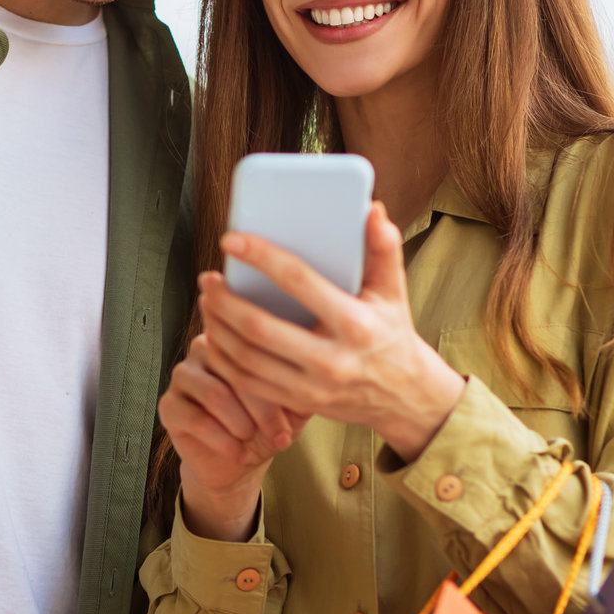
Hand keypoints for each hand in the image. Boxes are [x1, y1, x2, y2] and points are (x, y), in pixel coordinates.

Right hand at [159, 334, 308, 541]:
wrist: (238, 461)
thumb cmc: (265, 425)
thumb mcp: (294, 405)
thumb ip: (305, 382)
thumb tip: (323, 371)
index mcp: (237, 338)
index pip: (255, 345)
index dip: (278, 381)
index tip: (296, 413)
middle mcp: (206, 348)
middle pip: (235, 368)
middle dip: (262, 408)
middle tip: (279, 434)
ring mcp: (183, 374)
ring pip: (214, 392)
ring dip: (240, 423)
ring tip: (254, 440)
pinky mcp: (169, 404)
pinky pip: (194, 417)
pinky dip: (222, 440)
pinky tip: (238, 452)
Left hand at [200, 202, 465, 463]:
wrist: (405, 397)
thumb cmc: (392, 333)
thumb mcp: (393, 292)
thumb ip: (383, 249)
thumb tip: (371, 210)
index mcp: (355, 323)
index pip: (298, 281)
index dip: (260, 258)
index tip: (231, 240)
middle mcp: (332, 359)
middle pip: (260, 328)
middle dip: (226, 301)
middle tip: (208, 279)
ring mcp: (313, 387)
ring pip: (247, 360)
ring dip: (218, 329)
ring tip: (208, 302)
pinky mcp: (300, 404)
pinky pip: (248, 384)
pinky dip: (224, 359)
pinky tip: (216, 336)